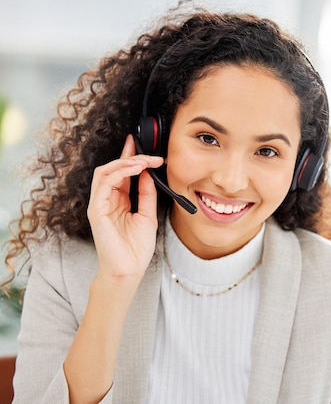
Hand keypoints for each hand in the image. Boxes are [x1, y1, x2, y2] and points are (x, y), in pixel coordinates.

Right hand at [87, 134, 163, 285]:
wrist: (129, 269)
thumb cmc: (136, 249)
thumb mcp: (148, 215)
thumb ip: (146, 194)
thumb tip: (148, 174)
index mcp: (118, 202)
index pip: (122, 174)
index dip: (130, 157)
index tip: (140, 144)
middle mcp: (107, 201)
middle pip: (113, 169)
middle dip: (132, 157)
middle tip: (150, 154)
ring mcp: (100, 205)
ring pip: (106, 172)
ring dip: (126, 163)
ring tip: (144, 161)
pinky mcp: (96, 210)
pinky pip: (104, 184)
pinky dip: (120, 173)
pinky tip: (135, 169)